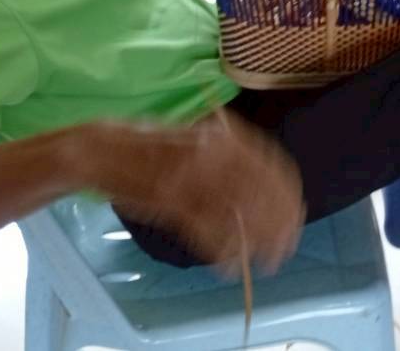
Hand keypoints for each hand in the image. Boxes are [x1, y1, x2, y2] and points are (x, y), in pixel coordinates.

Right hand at [88, 114, 303, 274]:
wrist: (103, 149)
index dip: (288, 194)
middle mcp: (212, 152)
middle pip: (261, 192)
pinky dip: (223, 250)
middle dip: (280, 223)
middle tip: (286, 246)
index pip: (270, 165)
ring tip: (266, 260)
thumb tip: (263, 180)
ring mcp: (191, 177)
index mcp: (222, 134)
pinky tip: (231, 264)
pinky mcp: (170, 201)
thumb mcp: (199, 137)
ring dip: (257, 241)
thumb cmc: (150, 143)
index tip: (297, 213)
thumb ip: (230, 153)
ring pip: (238, 214)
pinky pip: (207, 230)